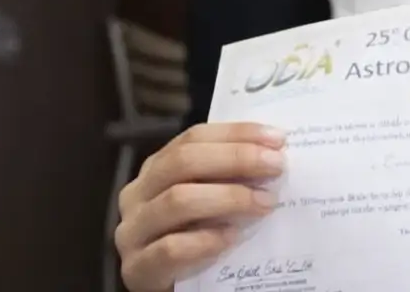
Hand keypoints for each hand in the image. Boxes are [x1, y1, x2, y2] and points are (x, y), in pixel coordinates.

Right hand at [115, 122, 286, 291]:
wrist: (171, 286)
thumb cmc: (193, 237)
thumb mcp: (207, 199)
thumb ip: (226, 176)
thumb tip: (273, 153)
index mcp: (155, 169)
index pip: (194, 138)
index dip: (236, 134)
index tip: (277, 139)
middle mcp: (137, 194)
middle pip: (184, 162)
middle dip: (236, 159)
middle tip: (276, 166)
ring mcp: (132, 231)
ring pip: (177, 200)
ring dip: (228, 197)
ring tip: (265, 203)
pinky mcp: (137, 268)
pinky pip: (171, 249)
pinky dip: (205, 240)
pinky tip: (232, 237)